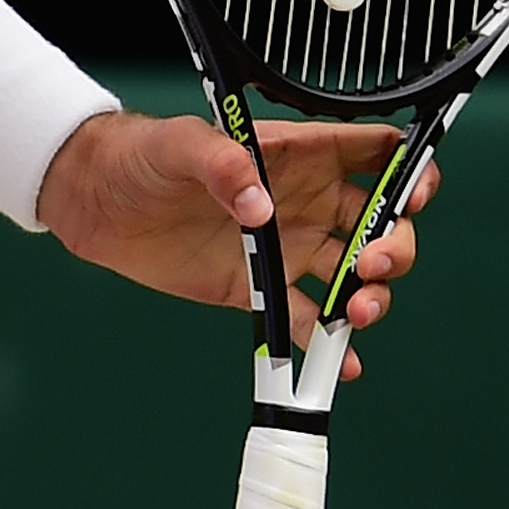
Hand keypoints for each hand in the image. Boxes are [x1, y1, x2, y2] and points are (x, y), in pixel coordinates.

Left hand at [35, 109, 436, 381]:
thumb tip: (259, 206)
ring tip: (353, 315)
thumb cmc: (142, 155)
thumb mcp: (180, 144)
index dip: (408, 171)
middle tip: (371, 264)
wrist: (97, 203)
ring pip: (356, 276)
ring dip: (371, 297)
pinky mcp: (261, 290)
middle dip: (395, 246)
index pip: (375, 154)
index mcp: (299, 155)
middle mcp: (306, 203)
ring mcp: (288, 249)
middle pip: (381, 223)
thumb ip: (222, 165)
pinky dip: (331, 347)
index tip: (411, 195)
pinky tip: (342, 364)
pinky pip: (309, 322)